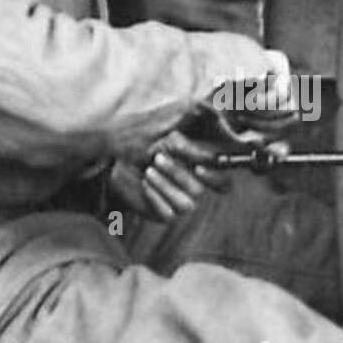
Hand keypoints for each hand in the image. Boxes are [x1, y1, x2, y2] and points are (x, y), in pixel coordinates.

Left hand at [111, 131, 229, 222]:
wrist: (119, 154)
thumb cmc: (150, 138)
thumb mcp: (175, 127)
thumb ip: (198, 131)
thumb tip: (219, 138)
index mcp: (204, 170)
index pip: (223, 183)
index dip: (215, 178)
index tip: (198, 167)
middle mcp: (194, 189)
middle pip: (199, 191)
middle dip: (178, 173)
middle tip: (158, 158)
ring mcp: (180, 203)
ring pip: (186, 204)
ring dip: (166, 185)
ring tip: (148, 170)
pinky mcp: (164, 214)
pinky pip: (168, 213)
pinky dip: (156, 196)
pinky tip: (145, 183)